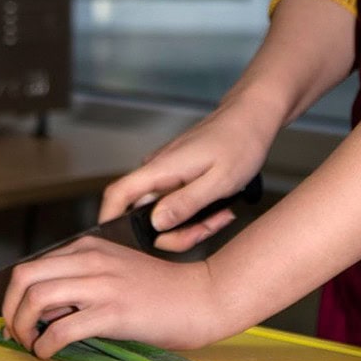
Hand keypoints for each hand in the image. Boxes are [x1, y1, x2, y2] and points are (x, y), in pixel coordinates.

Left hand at [0, 235, 227, 358]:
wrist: (202, 297)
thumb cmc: (161, 291)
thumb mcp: (114, 271)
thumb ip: (80, 281)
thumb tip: (43, 309)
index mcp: (87, 247)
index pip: (31, 265)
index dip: (12, 296)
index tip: (14, 318)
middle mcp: (90, 259)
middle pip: (24, 275)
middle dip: (9, 308)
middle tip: (15, 332)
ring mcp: (102, 284)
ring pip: (37, 297)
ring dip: (23, 326)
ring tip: (30, 344)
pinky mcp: (114, 311)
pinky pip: (63, 328)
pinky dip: (46, 344)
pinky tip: (49, 353)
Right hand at [100, 99, 272, 251]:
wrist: (251, 118)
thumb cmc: (240, 143)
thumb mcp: (219, 181)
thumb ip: (186, 203)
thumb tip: (156, 223)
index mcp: (161, 169)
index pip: (117, 194)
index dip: (109, 219)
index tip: (118, 242)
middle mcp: (156, 171)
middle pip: (144, 216)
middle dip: (176, 233)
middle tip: (208, 228)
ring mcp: (165, 174)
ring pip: (164, 214)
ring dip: (191, 225)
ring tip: (220, 215)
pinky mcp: (176, 177)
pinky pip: (176, 205)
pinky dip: (195, 214)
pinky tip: (217, 207)